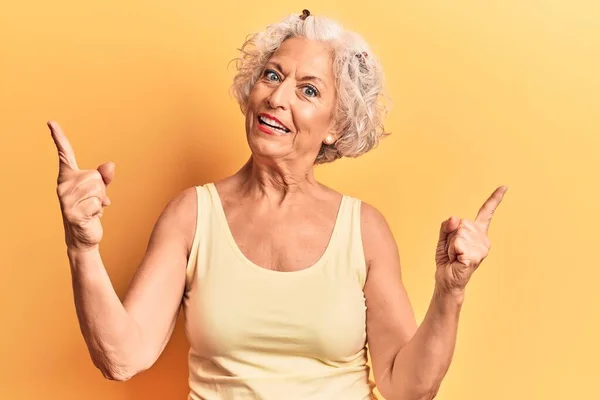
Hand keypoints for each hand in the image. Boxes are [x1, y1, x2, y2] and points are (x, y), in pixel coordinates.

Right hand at [49, 121, 114, 250]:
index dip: (59, 137)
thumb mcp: (100, 189)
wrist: (84, 235)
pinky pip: (97, 204)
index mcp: (68, 177)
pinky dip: (99, 211)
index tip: (51, 122)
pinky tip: (90, 217)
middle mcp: (63, 186)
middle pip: (95, 176)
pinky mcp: (72, 213)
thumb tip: (109, 164)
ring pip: (97, 189)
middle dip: (101, 189)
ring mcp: (65, 200)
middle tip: (93, 200)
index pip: (64, 154)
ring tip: (92, 208)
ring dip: (100, 200)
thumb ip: (104, 175)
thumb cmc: (90, 208)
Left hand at [435, 186, 507, 292]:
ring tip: (455, 256)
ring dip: (450, 245)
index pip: (486, 212)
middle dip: (450, 236)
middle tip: (453, 250)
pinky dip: (452, 252)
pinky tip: (456, 260)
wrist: (446, 279)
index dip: (495, 199)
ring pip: (458, 234)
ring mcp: (482, 248)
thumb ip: (447, 225)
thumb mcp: (444, 238)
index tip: (504, 187)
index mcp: (477, 231)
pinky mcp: (476, 257)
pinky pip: (458, 245)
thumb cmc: (447, 259)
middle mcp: (483, 238)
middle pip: (461, 223)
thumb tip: (455, 218)